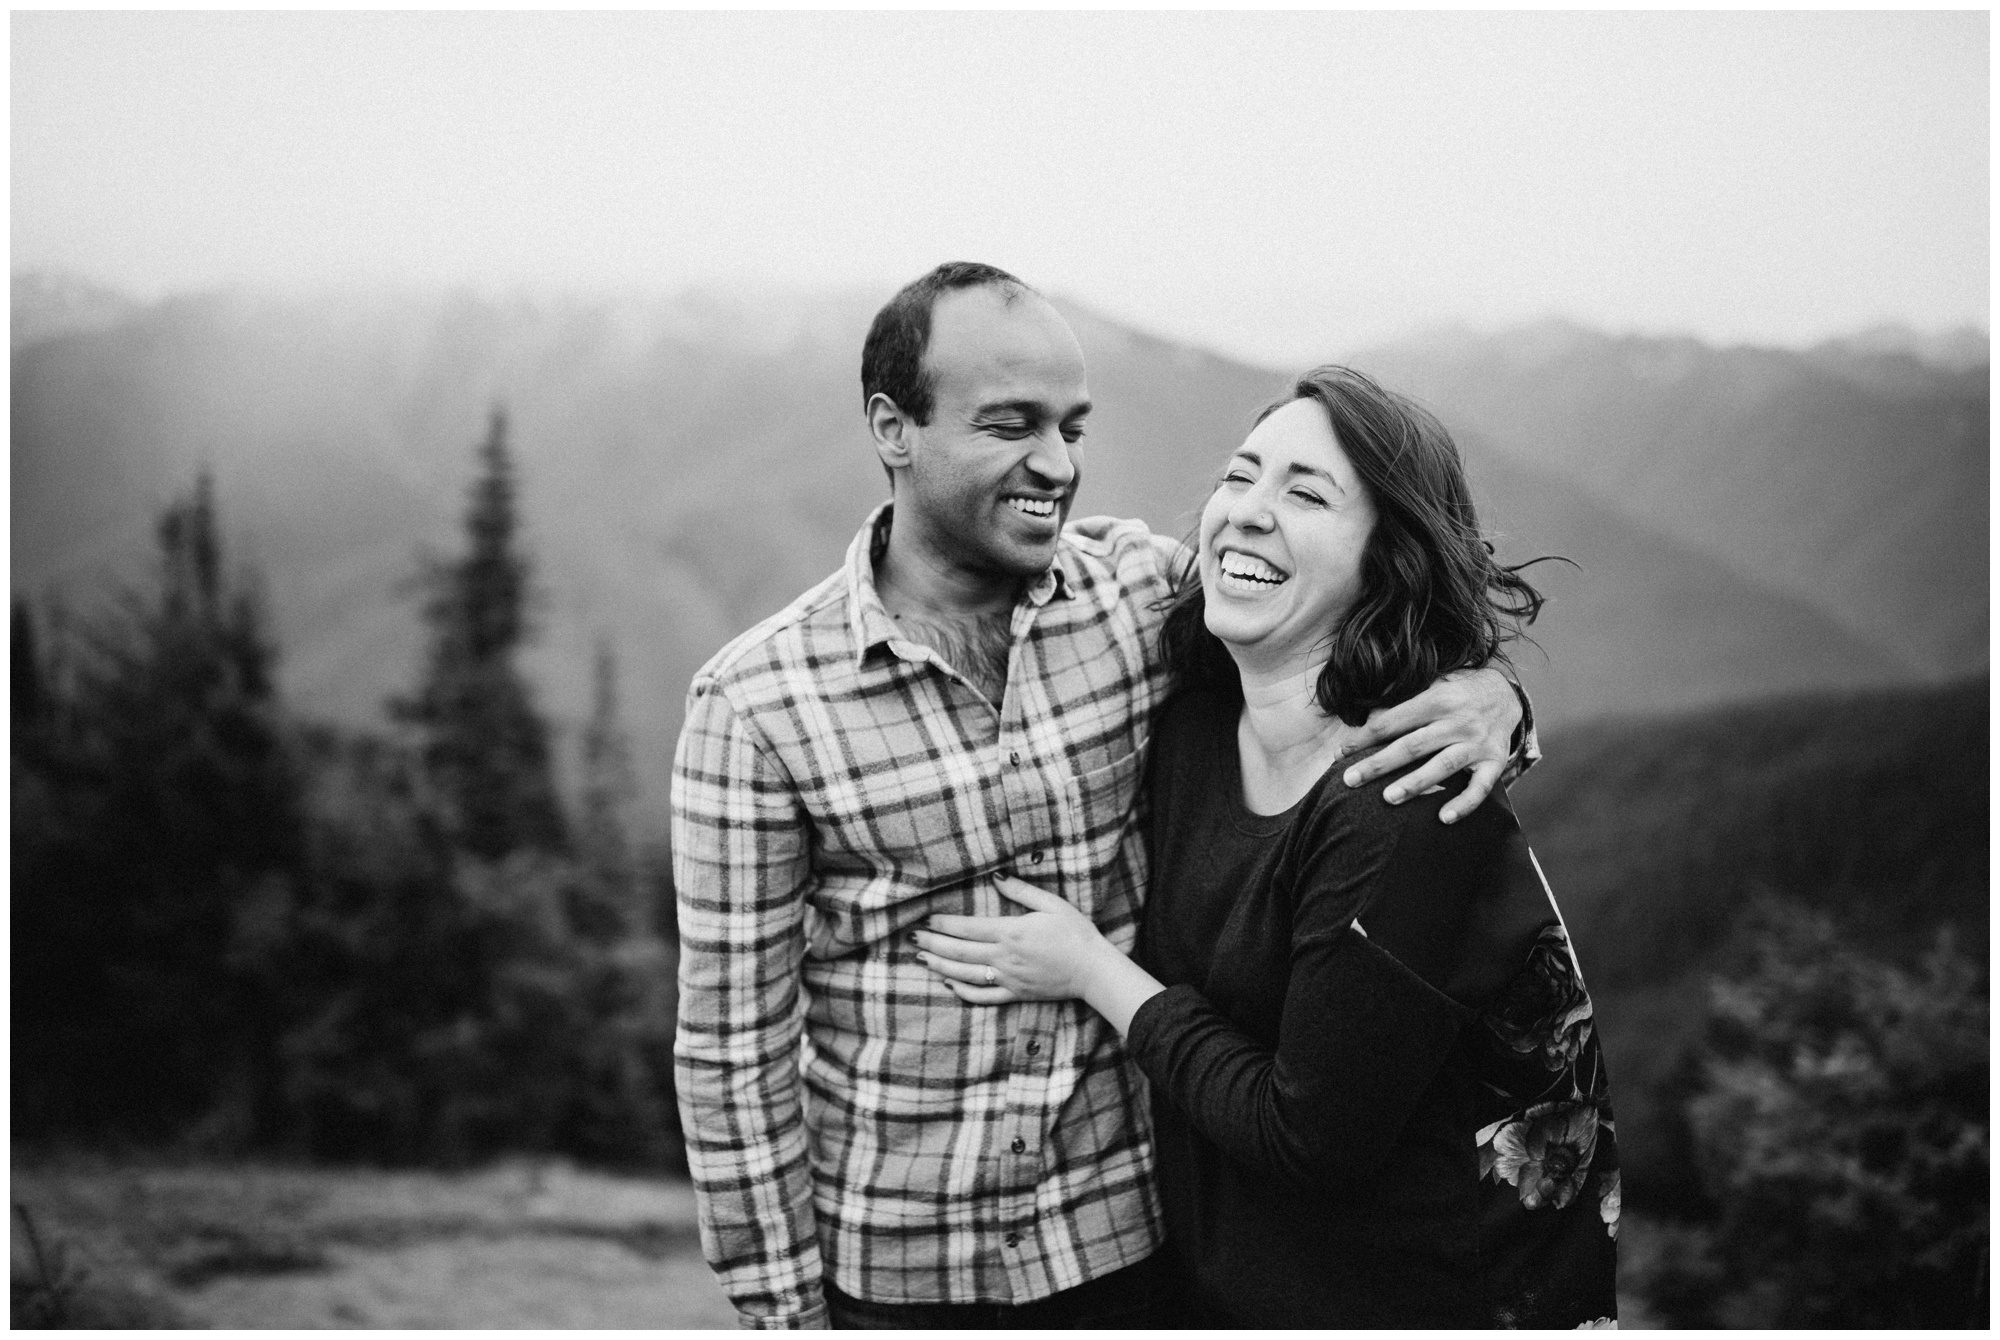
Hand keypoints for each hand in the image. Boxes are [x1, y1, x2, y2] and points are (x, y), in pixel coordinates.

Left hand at [912, 876, 1116, 1004]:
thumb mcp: (1051, 904)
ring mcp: (1008, 979)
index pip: (967, 928)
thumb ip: (1021, 890)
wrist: (1093, 970)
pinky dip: (963, 992)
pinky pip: (983, 997)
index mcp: (1011, 933)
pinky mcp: (1015, 994)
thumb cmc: (1075, 933)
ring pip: (965, 975)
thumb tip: (996, 875)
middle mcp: (1004, 958)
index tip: (926, 919)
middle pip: (959, 952)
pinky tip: (950, 983)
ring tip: (922, 958)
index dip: (943, 925)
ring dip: (941, 966)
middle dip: (933, 944)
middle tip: (912, 938)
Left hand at [1337, 667, 1521, 821]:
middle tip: (1350, 780)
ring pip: (1443, 765)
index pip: (1393, 722)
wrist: (1506, 694)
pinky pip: (1481, 787)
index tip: (1341, 754)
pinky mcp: (1495, 762)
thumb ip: (1403, 702)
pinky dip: (1463, 804)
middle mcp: (1457, 721)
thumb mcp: (1432, 686)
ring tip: (1388, 798)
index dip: (1365, 738)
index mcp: (1436, 700)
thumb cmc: (1457, 694)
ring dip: (1415, 783)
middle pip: (1412, 745)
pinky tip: (1443, 818)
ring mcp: (1477, 743)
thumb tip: (1366, 718)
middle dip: (1379, 763)